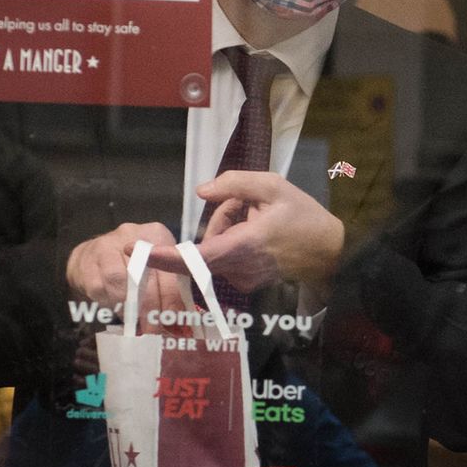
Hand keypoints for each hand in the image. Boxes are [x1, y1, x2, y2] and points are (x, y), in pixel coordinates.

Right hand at [66, 222, 193, 336]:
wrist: (90, 257)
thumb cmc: (132, 266)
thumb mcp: (156, 269)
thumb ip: (170, 291)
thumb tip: (180, 324)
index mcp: (155, 234)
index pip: (169, 269)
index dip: (172, 300)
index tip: (174, 323)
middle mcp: (130, 235)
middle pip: (145, 275)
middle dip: (151, 309)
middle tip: (155, 331)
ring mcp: (106, 247)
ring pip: (120, 281)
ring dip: (129, 308)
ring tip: (136, 325)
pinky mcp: (86, 263)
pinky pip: (99, 289)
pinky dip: (111, 306)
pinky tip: (119, 313)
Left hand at [154, 170, 342, 292]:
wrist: (331, 251)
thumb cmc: (303, 216)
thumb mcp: (273, 186)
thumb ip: (234, 184)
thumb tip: (201, 191)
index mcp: (243, 246)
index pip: (194, 258)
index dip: (163, 257)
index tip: (135, 252)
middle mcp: (238, 269)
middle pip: (203, 244)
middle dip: (219, 220)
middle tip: (249, 206)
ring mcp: (242, 279)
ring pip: (214, 248)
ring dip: (227, 229)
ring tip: (260, 218)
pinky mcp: (245, 282)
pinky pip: (225, 257)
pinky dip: (234, 241)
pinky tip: (259, 232)